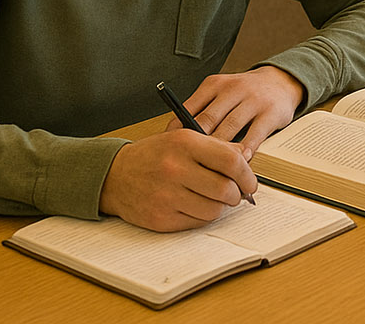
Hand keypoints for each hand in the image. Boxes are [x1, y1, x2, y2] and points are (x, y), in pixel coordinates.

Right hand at [99, 129, 257, 230]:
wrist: (114, 176)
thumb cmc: (154, 156)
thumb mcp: (184, 139)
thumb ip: (217, 147)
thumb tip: (247, 157)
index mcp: (185, 144)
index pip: (231, 161)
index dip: (247, 175)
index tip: (250, 182)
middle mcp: (175, 169)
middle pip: (226, 190)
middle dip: (236, 195)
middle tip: (234, 193)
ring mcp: (166, 196)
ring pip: (214, 211)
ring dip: (219, 207)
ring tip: (212, 198)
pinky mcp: (160, 219)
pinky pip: (196, 223)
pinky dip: (201, 216)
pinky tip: (194, 205)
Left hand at [169, 65, 303, 155]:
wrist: (281, 81)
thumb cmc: (244, 93)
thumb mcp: (220, 92)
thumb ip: (201, 110)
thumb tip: (176, 138)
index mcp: (215, 84)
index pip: (189, 109)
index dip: (178, 133)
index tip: (172, 151)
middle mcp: (233, 89)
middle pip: (208, 119)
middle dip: (197, 144)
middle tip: (188, 165)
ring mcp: (253, 100)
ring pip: (230, 128)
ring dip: (219, 151)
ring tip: (211, 170)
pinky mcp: (271, 113)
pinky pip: (254, 135)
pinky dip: (244, 151)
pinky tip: (238, 163)